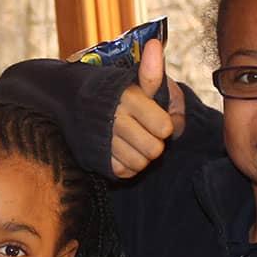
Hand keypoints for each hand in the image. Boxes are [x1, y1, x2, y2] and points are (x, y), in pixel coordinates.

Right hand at [110, 38, 186, 177]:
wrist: (81, 98)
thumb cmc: (127, 93)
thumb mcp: (150, 85)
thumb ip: (173, 100)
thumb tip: (175, 118)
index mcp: (130, 95)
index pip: (164, 127)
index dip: (166, 127)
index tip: (159, 120)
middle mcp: (114, 116)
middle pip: (154, 149)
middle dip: (155, 143)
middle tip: (147, 132)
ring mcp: (103, 137)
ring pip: (140, 163)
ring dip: (142, 155)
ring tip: (135, 141)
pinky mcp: (96, 154)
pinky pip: (124, 171)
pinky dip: (128, 164)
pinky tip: (124, 149)